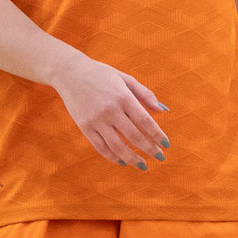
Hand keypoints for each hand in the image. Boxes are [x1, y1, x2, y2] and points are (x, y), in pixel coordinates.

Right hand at [50, 55, 170, 169]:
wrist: (70, 73)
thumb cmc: (101, 74)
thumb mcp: (125, 78)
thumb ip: (145, 94)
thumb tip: (163, 110)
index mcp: (123, 96)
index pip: (145, 121)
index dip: (158, 135)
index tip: (167, 145)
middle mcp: (110, 110)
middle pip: (134, 136)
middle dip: (150, 150)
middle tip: (160, 158)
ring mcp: (96, 120)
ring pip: (117, 146)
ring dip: (133, 158)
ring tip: (143, 165)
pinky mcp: (85, 127)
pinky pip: (101, 147)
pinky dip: (113, 157)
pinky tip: (123, 161)